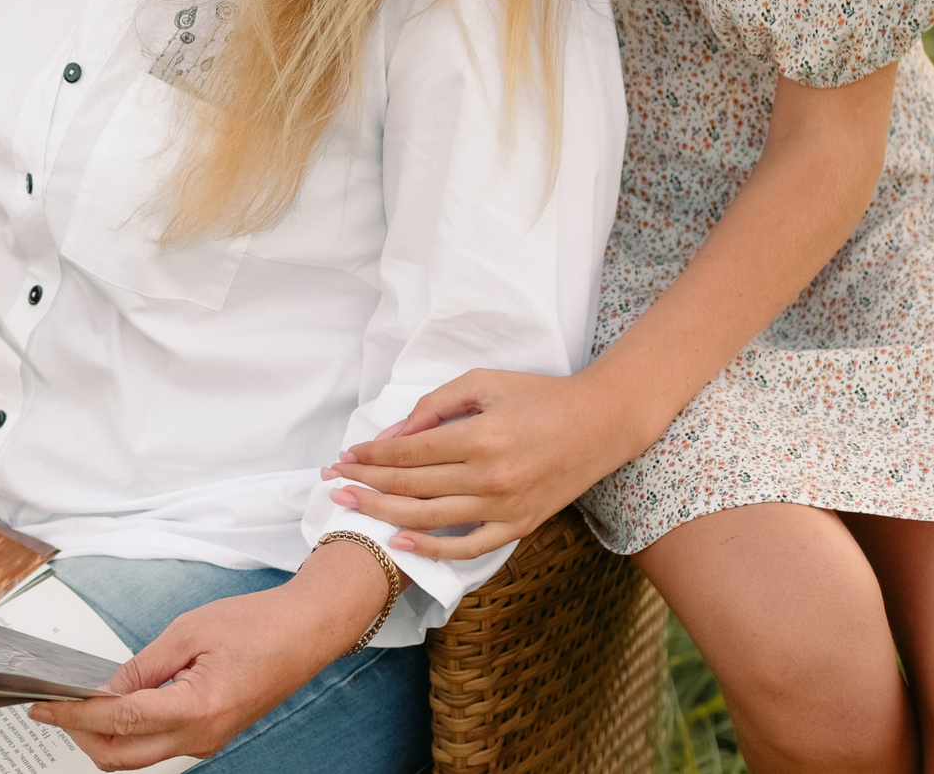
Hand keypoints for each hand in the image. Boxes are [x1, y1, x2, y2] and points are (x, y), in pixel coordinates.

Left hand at [27, 542, 386, 768]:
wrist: (307, 631)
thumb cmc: (260, 624)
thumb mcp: (190, 631)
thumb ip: (143, 666)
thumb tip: (103, 688)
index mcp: (197, 708)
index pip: (118, 720)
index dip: (74, 715)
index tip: (44, 706)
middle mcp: (201, 736)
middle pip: (122, 756)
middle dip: (81, 735)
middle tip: (56, 707)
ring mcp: (207, 741)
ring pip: (139, 755)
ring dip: (105, 735)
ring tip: (82, 702)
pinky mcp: (209, 735)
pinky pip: (159, 744)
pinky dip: (131, 730)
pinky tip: (118, 703)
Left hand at [320, 367, 637, 559]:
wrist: (600, 425)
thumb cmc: (539, 396)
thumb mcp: (484, 383)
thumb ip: (435, 406)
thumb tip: (394, 436)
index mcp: (480, 437)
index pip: (408, 454)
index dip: (371, 456)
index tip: (346, 456)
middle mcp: (490, 478)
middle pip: (411, 488)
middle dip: (365, 485)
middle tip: (333, 483)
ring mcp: (504, 508)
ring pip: (429, 520)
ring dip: (382, 514)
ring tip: (350, 508)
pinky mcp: (518, 527)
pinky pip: (467, 548)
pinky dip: (431, 550)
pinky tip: (400, 542)